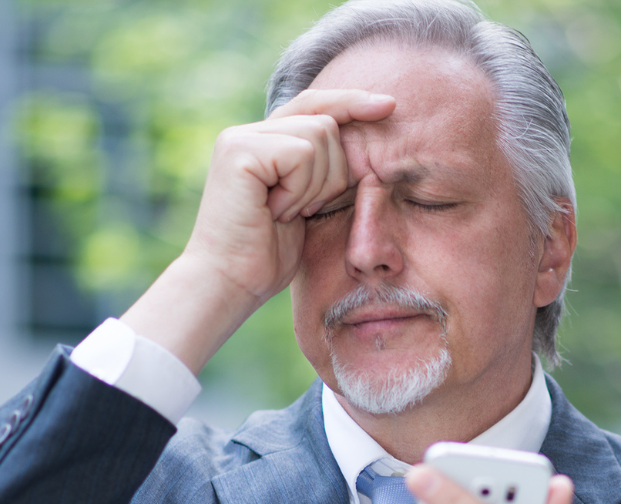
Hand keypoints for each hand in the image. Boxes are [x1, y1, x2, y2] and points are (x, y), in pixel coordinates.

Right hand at [122, 88, 394, 372]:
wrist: (230, 283)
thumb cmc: (266, 257)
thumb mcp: (306, 208)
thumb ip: (322, 173)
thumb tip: (363, 149)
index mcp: (264, 142)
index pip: (315, 106)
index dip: (351, 103)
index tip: (389, 106)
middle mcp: (249, 132)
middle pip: (326, 124)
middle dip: (332, 175)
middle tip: (303, 212)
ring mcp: (241, 138)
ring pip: (318, 137)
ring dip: (315, 187)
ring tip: (285, 213)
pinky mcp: (240, 150)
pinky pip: (302, 154)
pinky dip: (300, 190)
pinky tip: (275, 212)